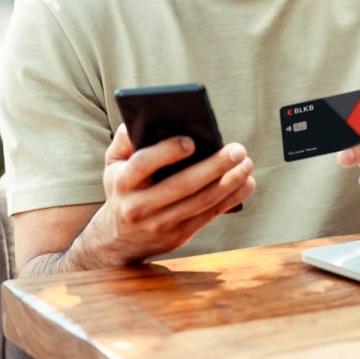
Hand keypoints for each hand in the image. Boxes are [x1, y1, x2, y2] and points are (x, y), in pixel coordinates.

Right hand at [79, 125, 254, 265]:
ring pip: (200, 202)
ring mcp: (160, 224)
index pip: (144, 164)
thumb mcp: (113, 165)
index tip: (192, 141)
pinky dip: (230, 199)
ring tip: (246, 164)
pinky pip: (209, 216)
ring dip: (229, 183)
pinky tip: (246, 184)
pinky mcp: (178, 236)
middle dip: (214, 167)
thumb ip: (124, 141)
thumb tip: (141, 119)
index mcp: (122, 182)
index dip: (167, 152)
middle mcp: (139, 206)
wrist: (119, 239)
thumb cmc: (122, 189)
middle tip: (237, 150)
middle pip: (182, 185)